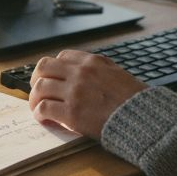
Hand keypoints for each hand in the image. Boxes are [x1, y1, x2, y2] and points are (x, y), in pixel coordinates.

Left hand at [28, 50, 147, 138]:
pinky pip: (44, 108)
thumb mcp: (117, 72)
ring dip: (34, 97)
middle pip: (44, 68)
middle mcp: (80, 73)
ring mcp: (74, 92)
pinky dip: (39, 112)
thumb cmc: (133, 99)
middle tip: (37, 89)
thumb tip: (86, 68)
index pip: (62, 57)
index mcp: (92, 62)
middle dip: (37, 78)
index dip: (53, 68)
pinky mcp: (71, 113)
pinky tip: (42, 117)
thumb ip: (99, 68)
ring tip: (37, 106)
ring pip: (40, 87)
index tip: (52, 77)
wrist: (142, 118)